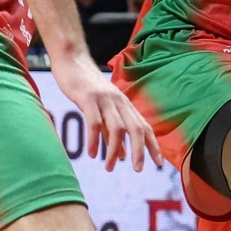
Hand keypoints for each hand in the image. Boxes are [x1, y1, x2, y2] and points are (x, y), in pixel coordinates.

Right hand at [52, 53, 163, 171]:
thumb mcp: (103, 110)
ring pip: (117, 128)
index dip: (153, 145)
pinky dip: (94, 139)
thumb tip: (122, 155)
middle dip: (140, 151)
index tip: (158, 163)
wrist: (72, 60)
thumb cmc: (87, 87)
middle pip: (136, 129)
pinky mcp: (88, 98)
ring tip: (109, 167)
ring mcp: (105, 100)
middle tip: (138, 169)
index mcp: (125, 105)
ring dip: (114, 150)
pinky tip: (92, 153)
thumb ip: (111, 132)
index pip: (145, 127)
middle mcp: (119, 102)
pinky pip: (94, 122)